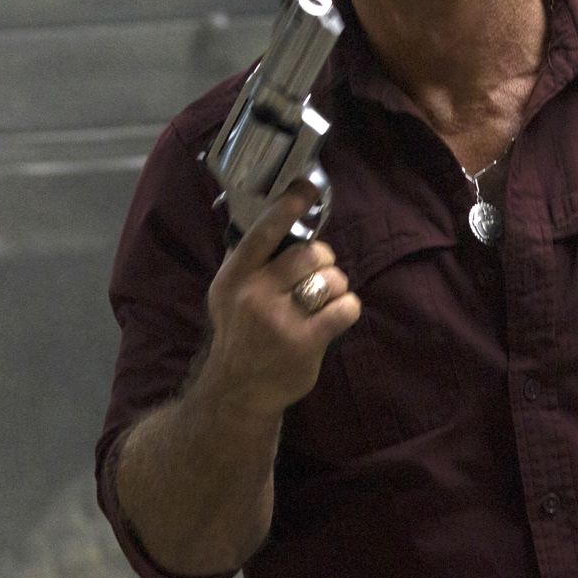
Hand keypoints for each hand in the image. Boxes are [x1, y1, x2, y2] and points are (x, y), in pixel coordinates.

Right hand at [202, 180, 361, 417]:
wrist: (238, 389)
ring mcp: (279, 320)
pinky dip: (348, 308)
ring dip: (337, 286)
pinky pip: (344, 308)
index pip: (264, 231)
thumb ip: (250, 260)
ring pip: (331, 279)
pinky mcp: (305, 343)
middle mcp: (254, 295)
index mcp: (235, 276)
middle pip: (309, 254)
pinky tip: (337, 315)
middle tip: (319, 275)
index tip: (307, 188)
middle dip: (323, 261)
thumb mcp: (229, 293)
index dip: (289, 206)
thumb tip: (277, 215)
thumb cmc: (241, 333)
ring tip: (325, 299)